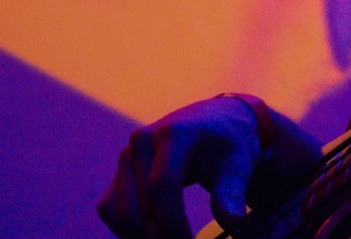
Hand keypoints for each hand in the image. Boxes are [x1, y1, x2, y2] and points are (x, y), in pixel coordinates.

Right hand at [97, 96, 265, 238]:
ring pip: (117, 211)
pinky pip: (110, 209)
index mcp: (174, 133)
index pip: (162, 185)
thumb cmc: (229, 143)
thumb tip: (233, 223)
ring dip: (139, 237)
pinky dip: (127, 230)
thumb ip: (232, 192)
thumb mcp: (239, 162)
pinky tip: (154, 237)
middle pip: (138, 204)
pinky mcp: (119, 172)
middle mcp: (142, 142)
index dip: (172, 222)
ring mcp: (126, 157)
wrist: (215, 123)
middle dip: (159, 237)